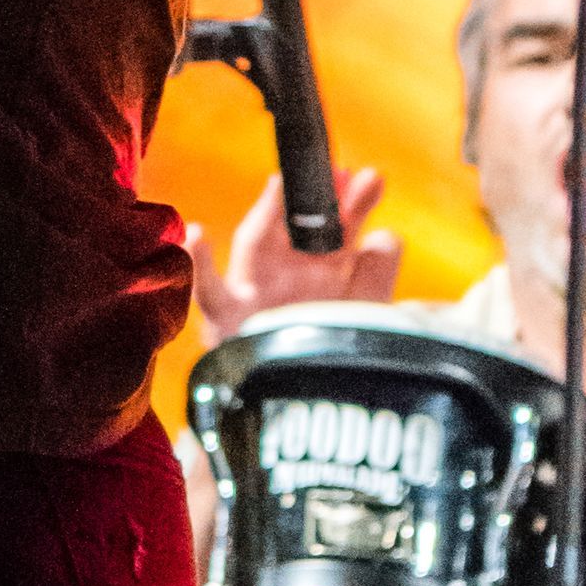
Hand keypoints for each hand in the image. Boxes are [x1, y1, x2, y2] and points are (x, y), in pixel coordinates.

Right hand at [186, 170, 400, 342]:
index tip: (372, 178)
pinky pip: (208, 291)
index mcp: (320, 273)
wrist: (280, 412)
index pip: (338, 231)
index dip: (353, 205)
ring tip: (277, 185)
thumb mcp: (357, 316)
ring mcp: (254, 291)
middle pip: (300, 228)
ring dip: (266, 214)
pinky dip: (200, 263)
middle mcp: (287, 274)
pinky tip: (196, 235)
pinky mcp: (226, 320)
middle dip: (318, 200)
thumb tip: (388, 235)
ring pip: (255, 246)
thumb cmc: (316, 354)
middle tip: (342, 173)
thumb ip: (375, 279)